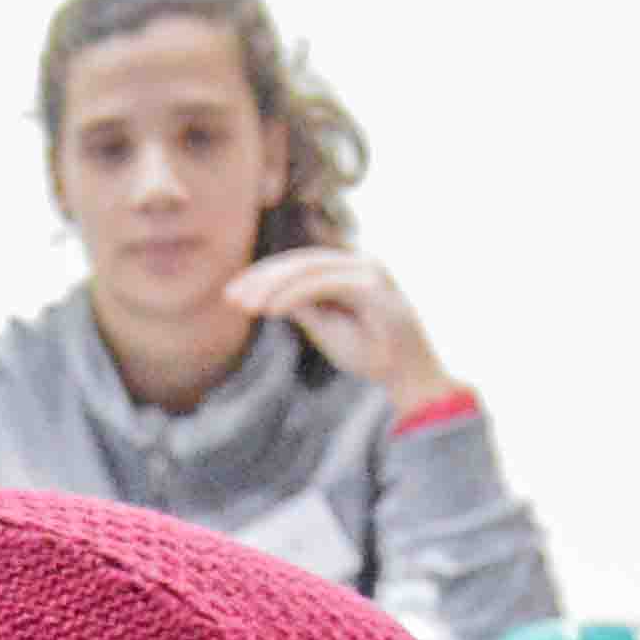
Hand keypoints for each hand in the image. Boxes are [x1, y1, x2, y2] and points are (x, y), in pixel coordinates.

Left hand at [218, 245, 453, 413]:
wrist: (409, 376)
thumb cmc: (371, 354)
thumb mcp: (327, 328)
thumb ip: (304, 306)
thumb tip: (271, 293)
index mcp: (348, 270)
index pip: (298, 266)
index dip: (263, 277)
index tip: (232, 296)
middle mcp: (358, 263)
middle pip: (299, 262)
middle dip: (261, 279)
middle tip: (230, 298)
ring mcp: (368, 271)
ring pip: (309, 269)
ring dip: (273, 287)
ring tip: (247, 307)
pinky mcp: (372, 286)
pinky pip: (324, 284)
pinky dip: (295, 295)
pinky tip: (271, 311)